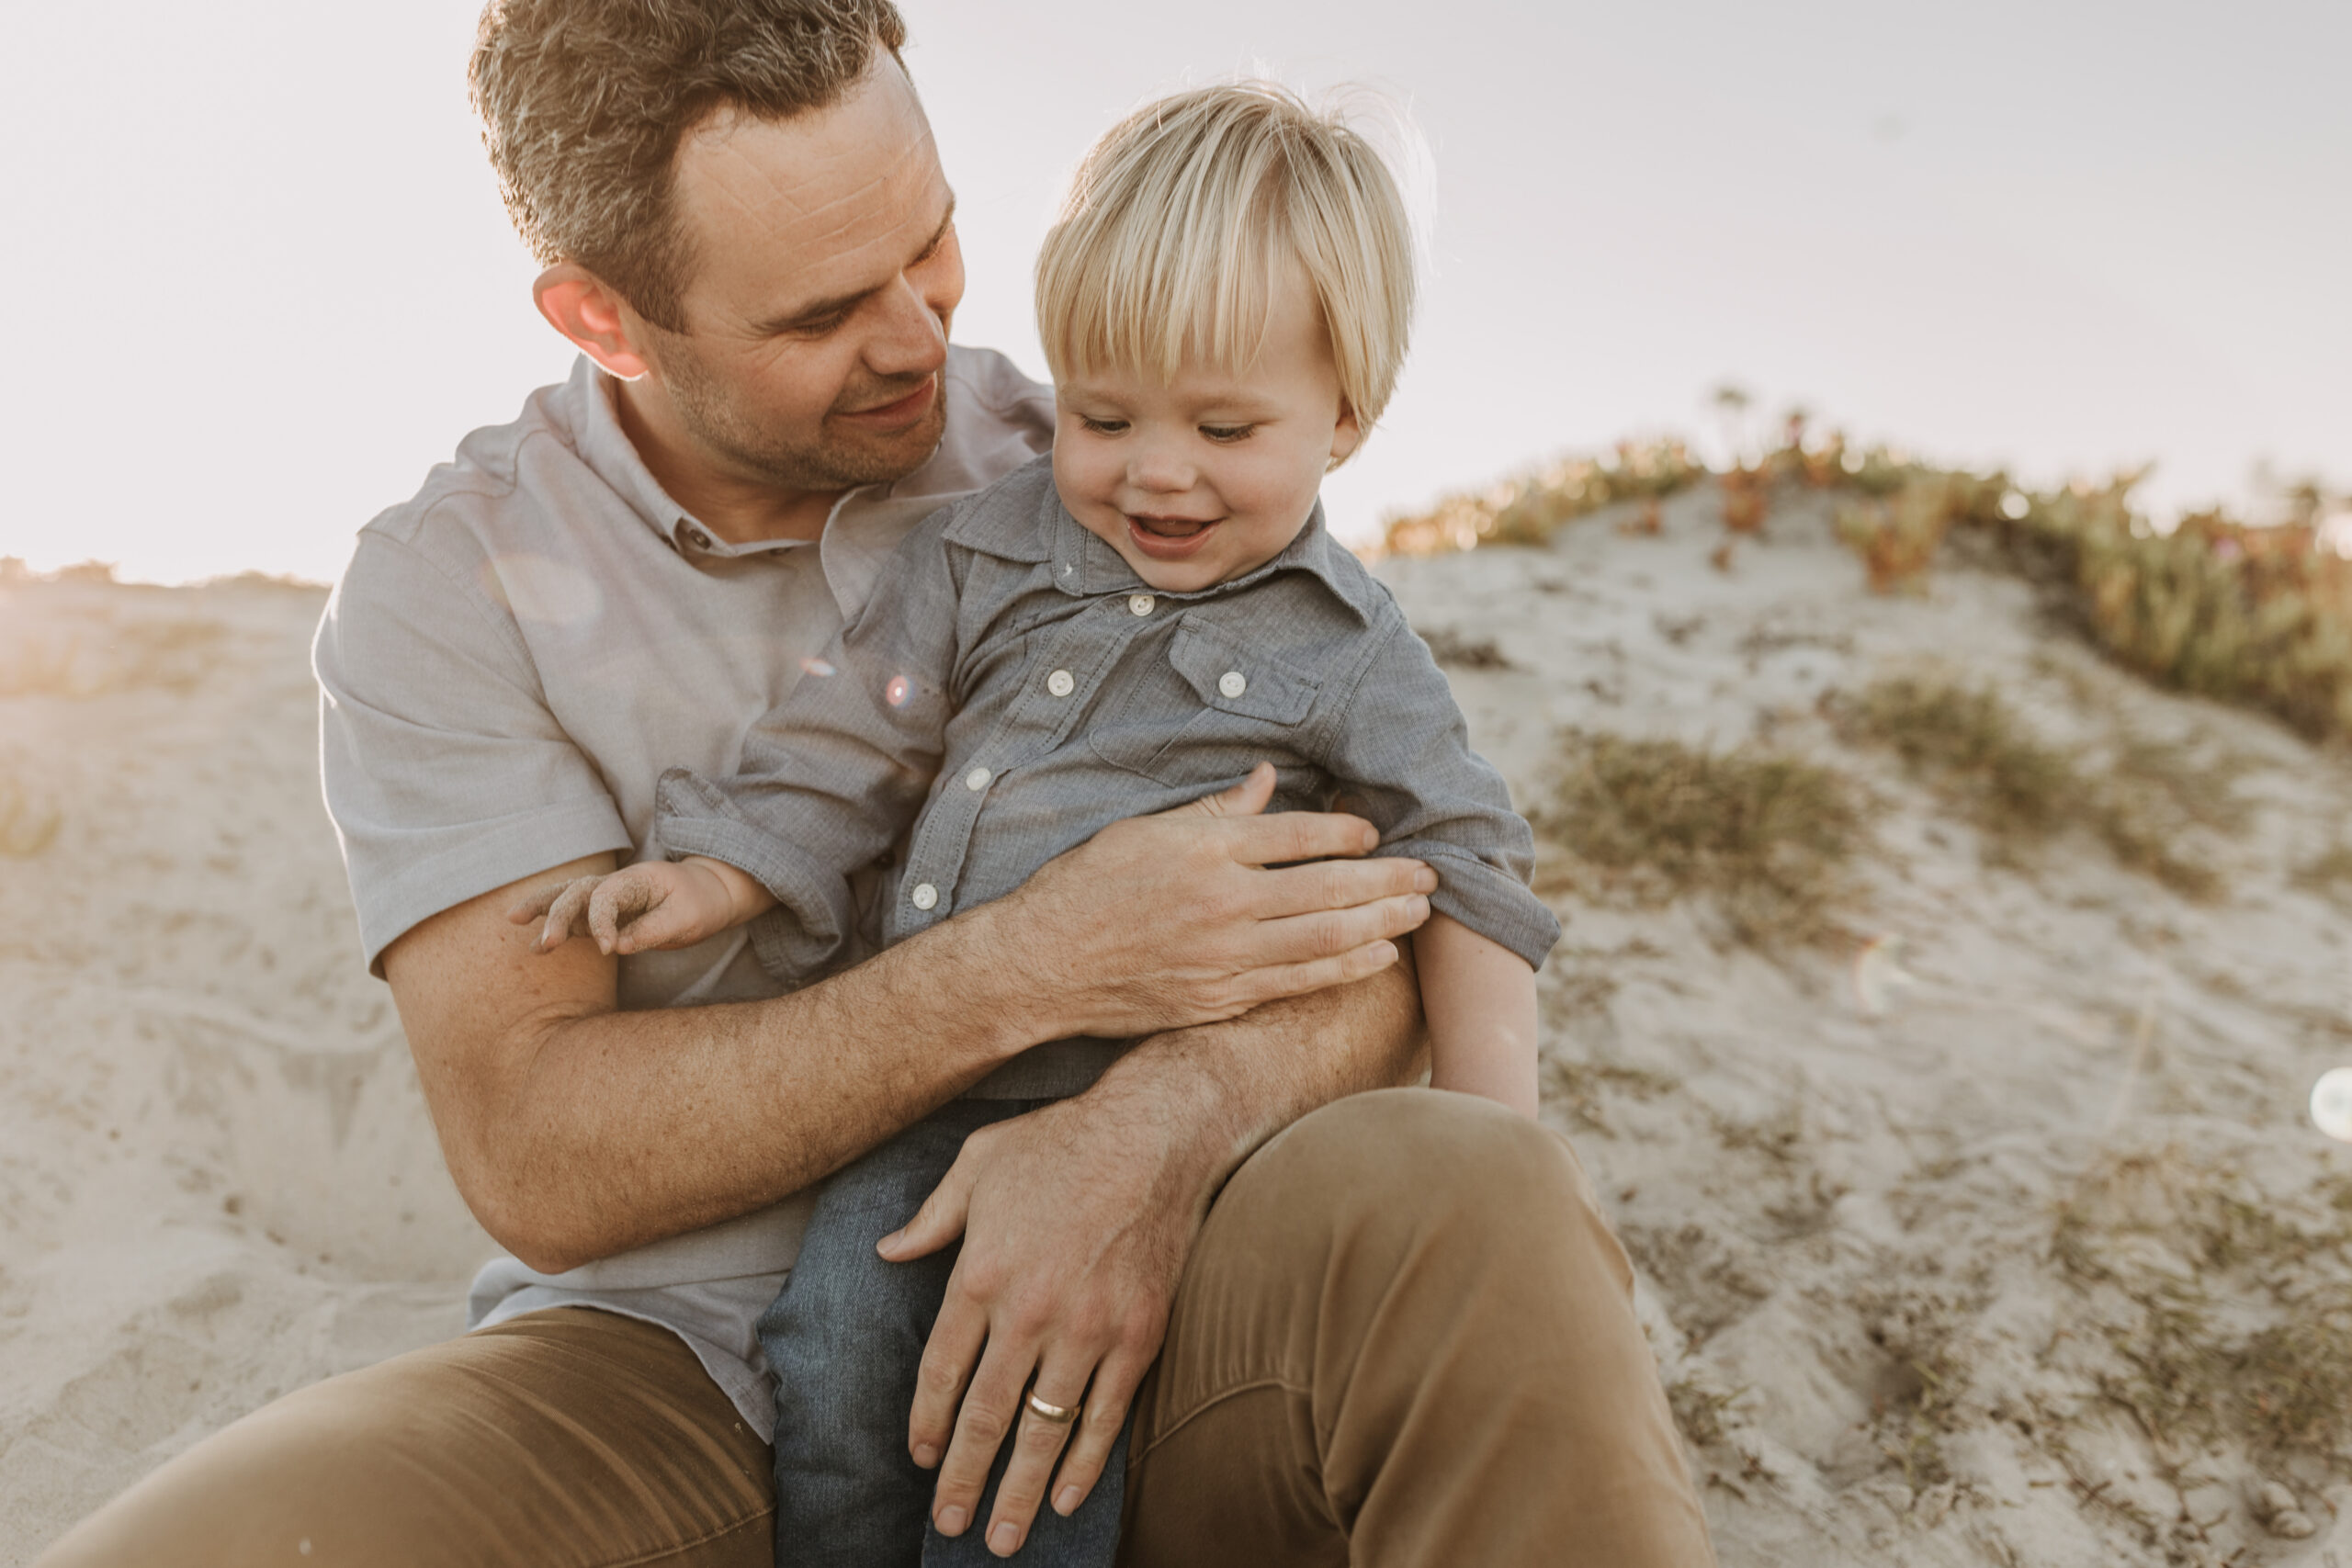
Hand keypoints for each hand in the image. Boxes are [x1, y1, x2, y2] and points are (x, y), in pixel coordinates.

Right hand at [505, 858, 745, 954]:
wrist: (710, 894)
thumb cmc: (700, 903)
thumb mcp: (688, 918)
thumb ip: (653, 930)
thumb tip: (617, 946)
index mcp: (636, 880)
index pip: (606, 897)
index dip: (602, 923)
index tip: (609, 949)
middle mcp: (615, 885)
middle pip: (576, 891)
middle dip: (556, 914)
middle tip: (545, 943)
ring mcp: (607, 899)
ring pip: (566, 898)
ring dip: (541, 909)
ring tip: (512, 919)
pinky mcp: (605, 916)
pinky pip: (574, 919)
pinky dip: (554, 928)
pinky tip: (533, 946)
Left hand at [877, 1087, 1205, 1556]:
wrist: (1156, 1131)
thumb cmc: (1062, 1140)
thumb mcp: (979, 1162)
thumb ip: (931, 1216)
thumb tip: (888, 1251)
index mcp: (981, 1273)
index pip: (942, 1372)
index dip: (927, 1424)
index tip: (921, 1458)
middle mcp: (1029, 1311)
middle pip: (985, 1416)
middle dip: (962, 1479)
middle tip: (949, 1523)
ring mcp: (1088, 1329)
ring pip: (1044, 1431)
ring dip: (1019, 1491)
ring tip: (1001, 1537)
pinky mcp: (1138, 1335)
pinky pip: (1105, 1417)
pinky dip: (1086, 1465)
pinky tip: (1068, 1499)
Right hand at [992, 762, 1436, 1039]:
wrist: (1043, 963)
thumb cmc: (1087, 886)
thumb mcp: (1145, 830)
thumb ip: (1214, 809)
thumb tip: (1266, 779)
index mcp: (1205, 851)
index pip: (1297, 835)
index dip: (1345, 832)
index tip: (1376, 832)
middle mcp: (1223, 903)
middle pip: (1327, 889)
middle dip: (1387, 881)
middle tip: (1429, 875)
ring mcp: (1225, 956)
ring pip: (1324, 940)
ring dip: (1380, 925)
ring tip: (1417, 913)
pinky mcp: (1220, 999)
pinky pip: (1297, 983)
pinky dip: (1343, 970)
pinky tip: (1376, 958)